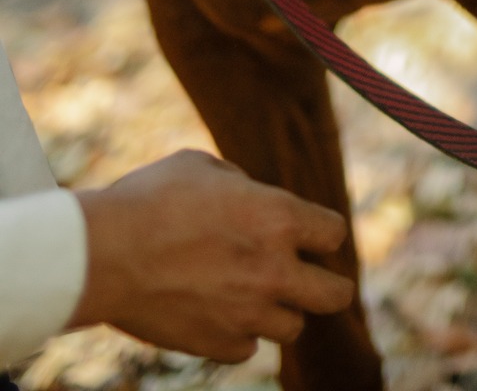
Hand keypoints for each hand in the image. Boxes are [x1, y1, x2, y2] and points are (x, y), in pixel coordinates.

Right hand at [71, 149, 353, 363]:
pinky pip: (247, 348)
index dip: (321, 233)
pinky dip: (238, 334)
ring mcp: (248, 313)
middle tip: (315, 282)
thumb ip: (240, 184)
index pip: (333, 234)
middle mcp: (274, 269)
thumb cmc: (150, 200)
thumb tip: (249, 195)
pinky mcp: (218, 345)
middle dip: (330, 287)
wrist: (102, 255)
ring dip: (277, 311)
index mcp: (278, 217)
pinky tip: (217, 314)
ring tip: (252, 296)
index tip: (308, 236)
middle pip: (335, 295)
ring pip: (293, 327)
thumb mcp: (203, 167)